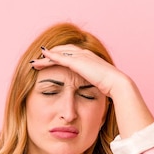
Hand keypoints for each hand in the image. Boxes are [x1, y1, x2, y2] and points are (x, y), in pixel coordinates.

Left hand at [31, 44, 153, 136]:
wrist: (118, 85)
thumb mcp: (99, 89)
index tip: (51, 64)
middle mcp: (85, 56)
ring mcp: (82, 58)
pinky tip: (39, 61)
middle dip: (51, 54)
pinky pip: (59, 58)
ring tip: (35, 62)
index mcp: (91, 61)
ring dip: (46, 57)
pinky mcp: (77, 62)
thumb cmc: (112, 90)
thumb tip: (88, 101)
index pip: (73, 56)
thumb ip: (92, 91)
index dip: (61, 59)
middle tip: (39, 59)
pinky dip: (48, 59)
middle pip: (64, 51)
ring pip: (59, 54)